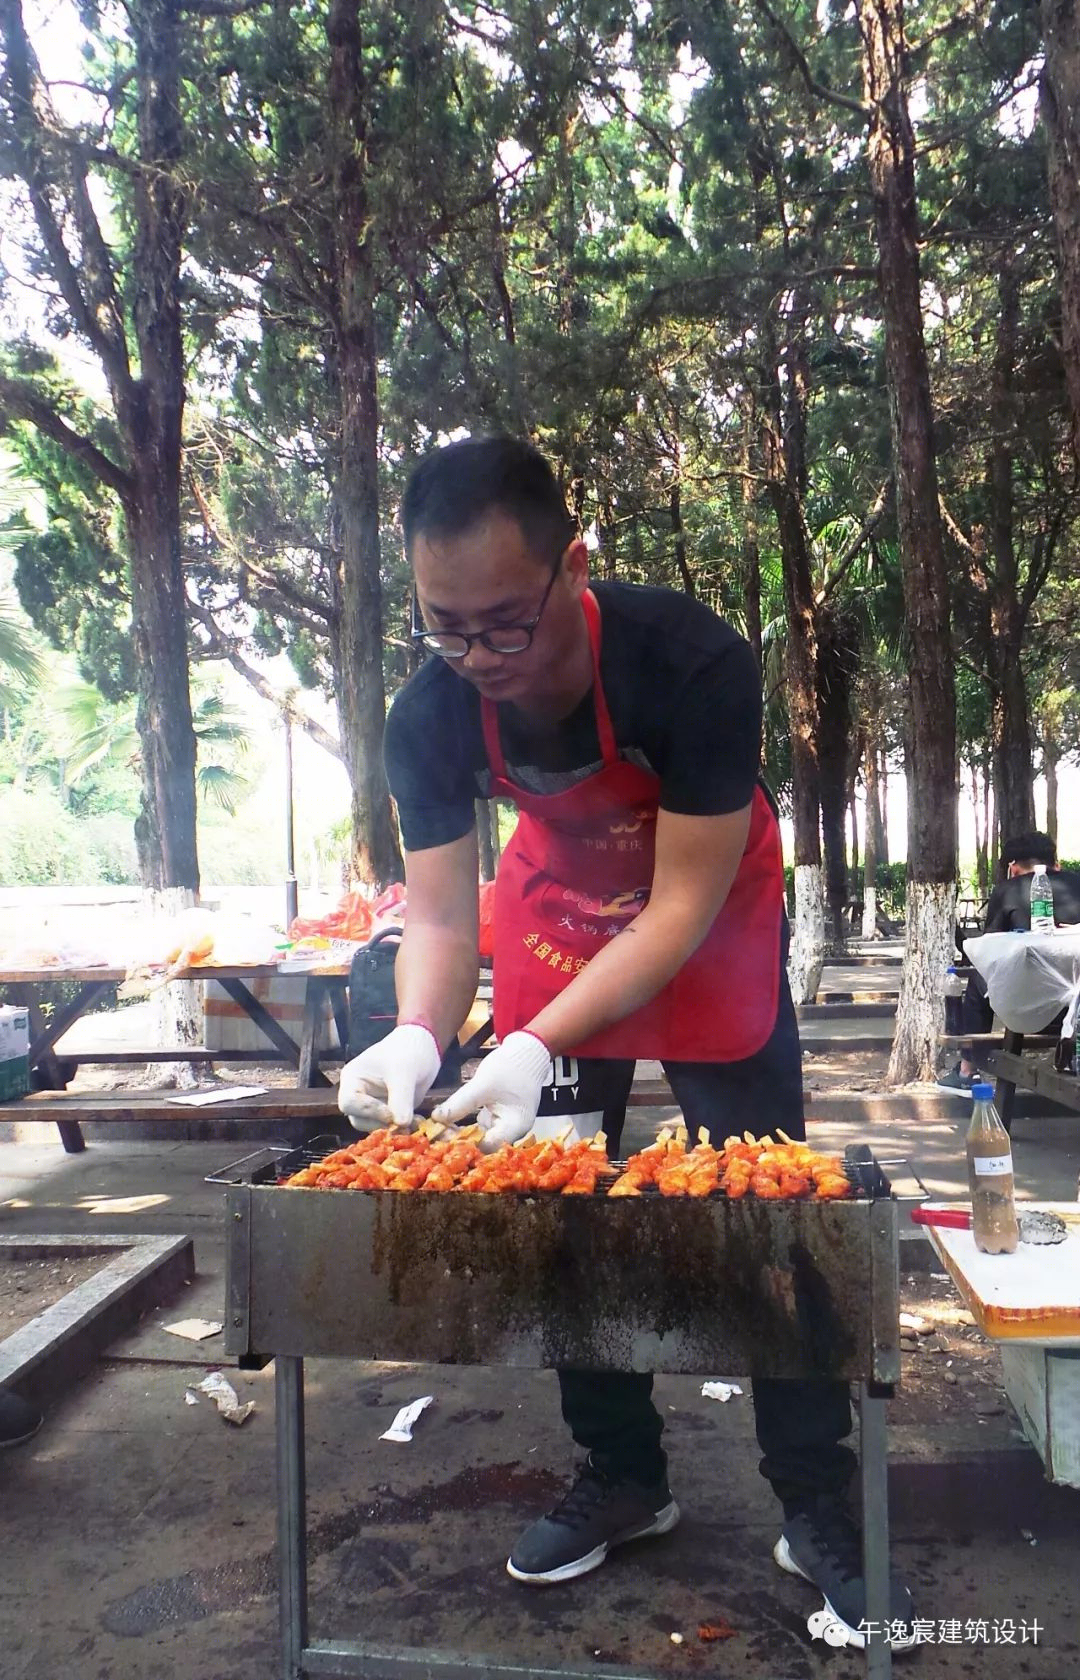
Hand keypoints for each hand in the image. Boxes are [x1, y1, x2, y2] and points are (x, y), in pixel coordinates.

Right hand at [337, 1023, 442, 1129]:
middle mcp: (358, 1094)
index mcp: (353, 1079)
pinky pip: (389, 1127)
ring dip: (394, 1129)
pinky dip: (402, 1127)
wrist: (424, 1047)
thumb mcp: (404, 1073)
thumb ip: (401, 1099)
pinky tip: (417, 1121)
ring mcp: (372, 1104)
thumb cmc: (408, 1051)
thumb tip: (400, 1124)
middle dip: (382, 1124)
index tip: (391, 1114)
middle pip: (359, 1120)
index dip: (368, 1111)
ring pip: (374, 1127)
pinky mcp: (387, 1111)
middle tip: (404, 1124)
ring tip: (414, 1122)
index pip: (349, 1103)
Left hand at [432, 1031, 552, 1149]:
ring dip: (463, 1137)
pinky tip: (450, 1126)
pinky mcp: (500, 1120)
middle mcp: (514, 1132)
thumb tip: (436, 1118)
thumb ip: (460, 1103)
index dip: (466, 1146)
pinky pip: (482, 1130)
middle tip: (438, 1138)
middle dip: (462, 1143)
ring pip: (482, 1139)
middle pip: (485, 1147)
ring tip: (440, 1133)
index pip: (488, 1147)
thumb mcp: (482, 1084)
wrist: (526, 1052)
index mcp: (515, 1126)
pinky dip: (468, 1128)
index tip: (443, 1140)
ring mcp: (507, 1127)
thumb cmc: (510, 1067)